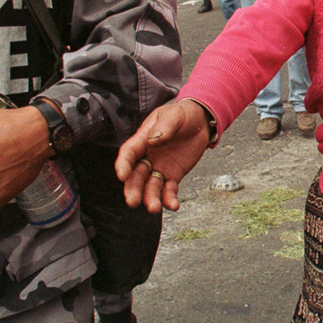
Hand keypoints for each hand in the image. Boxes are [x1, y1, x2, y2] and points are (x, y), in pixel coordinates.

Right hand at [115, 99, 212, 213]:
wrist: (201, 121)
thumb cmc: (182, 115)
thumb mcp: (173, 115)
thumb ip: (164, 126)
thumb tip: (154, 139)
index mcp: (143, 140)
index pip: (129, 153)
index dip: (123, 165)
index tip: (122, 175)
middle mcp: (148, 157)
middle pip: (136, 176)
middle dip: (133, 189)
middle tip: (133, 201)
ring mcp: (160, 167)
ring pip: (151, 187)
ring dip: (150, 198)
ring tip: (154, 208)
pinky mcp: (173, 175)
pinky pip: (169, 190)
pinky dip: (169, 199)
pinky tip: (173, 205)